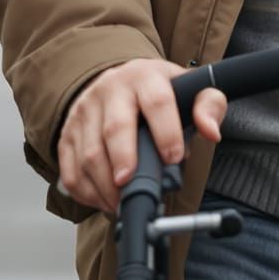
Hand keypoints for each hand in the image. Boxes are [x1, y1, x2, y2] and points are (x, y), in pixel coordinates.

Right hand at [57, 58, 227, 213]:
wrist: (119, 82)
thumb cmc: (157, 92)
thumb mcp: (188, 89)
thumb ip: (209, 106)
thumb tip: (211, 131)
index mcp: (144, 78)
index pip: (156, 102)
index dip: (166, 132)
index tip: (174, 157)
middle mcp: (110, 90)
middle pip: (115, 129)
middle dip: (124, 160)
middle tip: (133, 185)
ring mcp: (84, 111)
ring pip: (89, 152)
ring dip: (105, 184)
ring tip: (122, 202)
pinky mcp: (67, 132)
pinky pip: (69, 167)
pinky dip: (85, 190)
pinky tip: (103, 199)